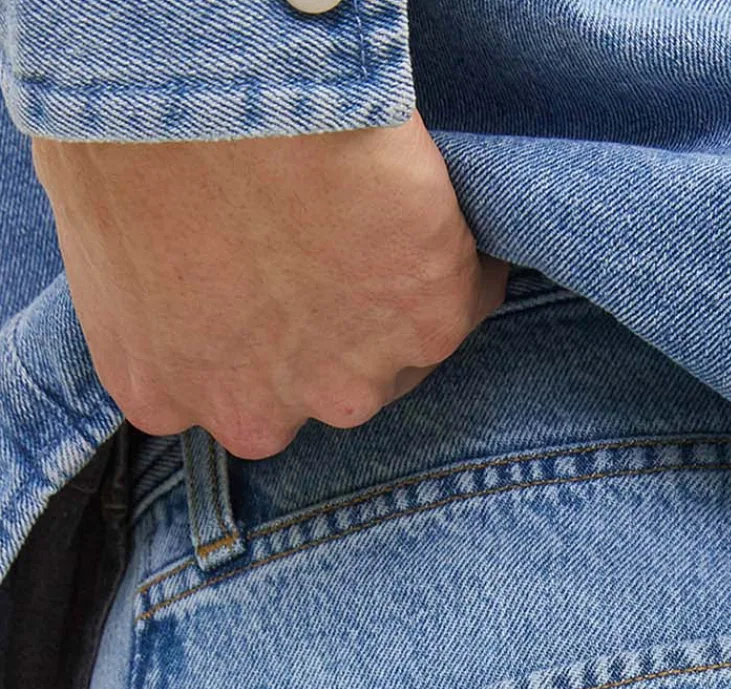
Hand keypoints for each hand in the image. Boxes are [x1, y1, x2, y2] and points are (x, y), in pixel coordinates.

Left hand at [32, 111, 506, 458]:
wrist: (204, 75)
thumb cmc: (123, 123)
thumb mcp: (106, 236)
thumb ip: (160, 297)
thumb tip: (206, 274)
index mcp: (162, 390)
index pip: (225, 389)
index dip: (256, 329)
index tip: (270, 280)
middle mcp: (253, 413)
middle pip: (316, 387)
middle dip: (330, 328)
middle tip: (333, 242)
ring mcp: (344, 381)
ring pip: (396, 355)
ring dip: (395, 298)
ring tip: (383, 219)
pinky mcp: (427, 327)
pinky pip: (466, 296)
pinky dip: (458, 256)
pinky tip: (430, 208)